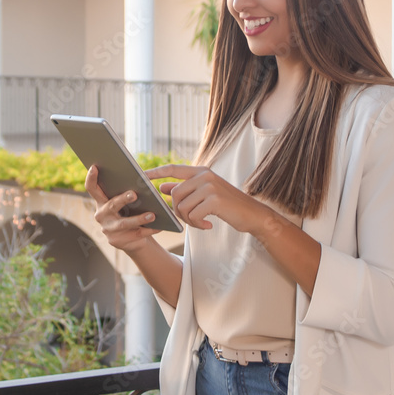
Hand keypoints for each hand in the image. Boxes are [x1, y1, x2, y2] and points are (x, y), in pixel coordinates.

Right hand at [84, 164, 160, 253]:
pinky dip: (149, 230)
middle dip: (123, 199)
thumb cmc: (129, 213)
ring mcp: (108, 229)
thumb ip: (125, 191)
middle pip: (111, 205)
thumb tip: (141, 180)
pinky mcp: (117, 241)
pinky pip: (135, 234)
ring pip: (124, 223)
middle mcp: (101, 215)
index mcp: (101, 201)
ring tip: (152, 215)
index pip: (92, 188)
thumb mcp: (124, 202)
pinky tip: (159, 226)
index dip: (91, 178)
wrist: (130, 238)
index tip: (95, 166)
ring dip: (139, 219)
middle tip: (134, 194)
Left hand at [145, 164, 270, 233]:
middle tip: (191, 220)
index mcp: (201, 171)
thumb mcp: (205, 194)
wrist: (252, 215)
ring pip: (182, 206)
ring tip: (201, 222)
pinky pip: (192, 215)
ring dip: (188, 220)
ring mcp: (210, 186)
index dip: (155, 172)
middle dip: (179, 211)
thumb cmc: (227, 206)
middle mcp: (205, 175)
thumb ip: (185, 189)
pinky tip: (208, 225)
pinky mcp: (214, 200)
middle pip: (175, 194)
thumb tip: (162, 187)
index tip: (140, 176)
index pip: (172, 169)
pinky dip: (197, 224)